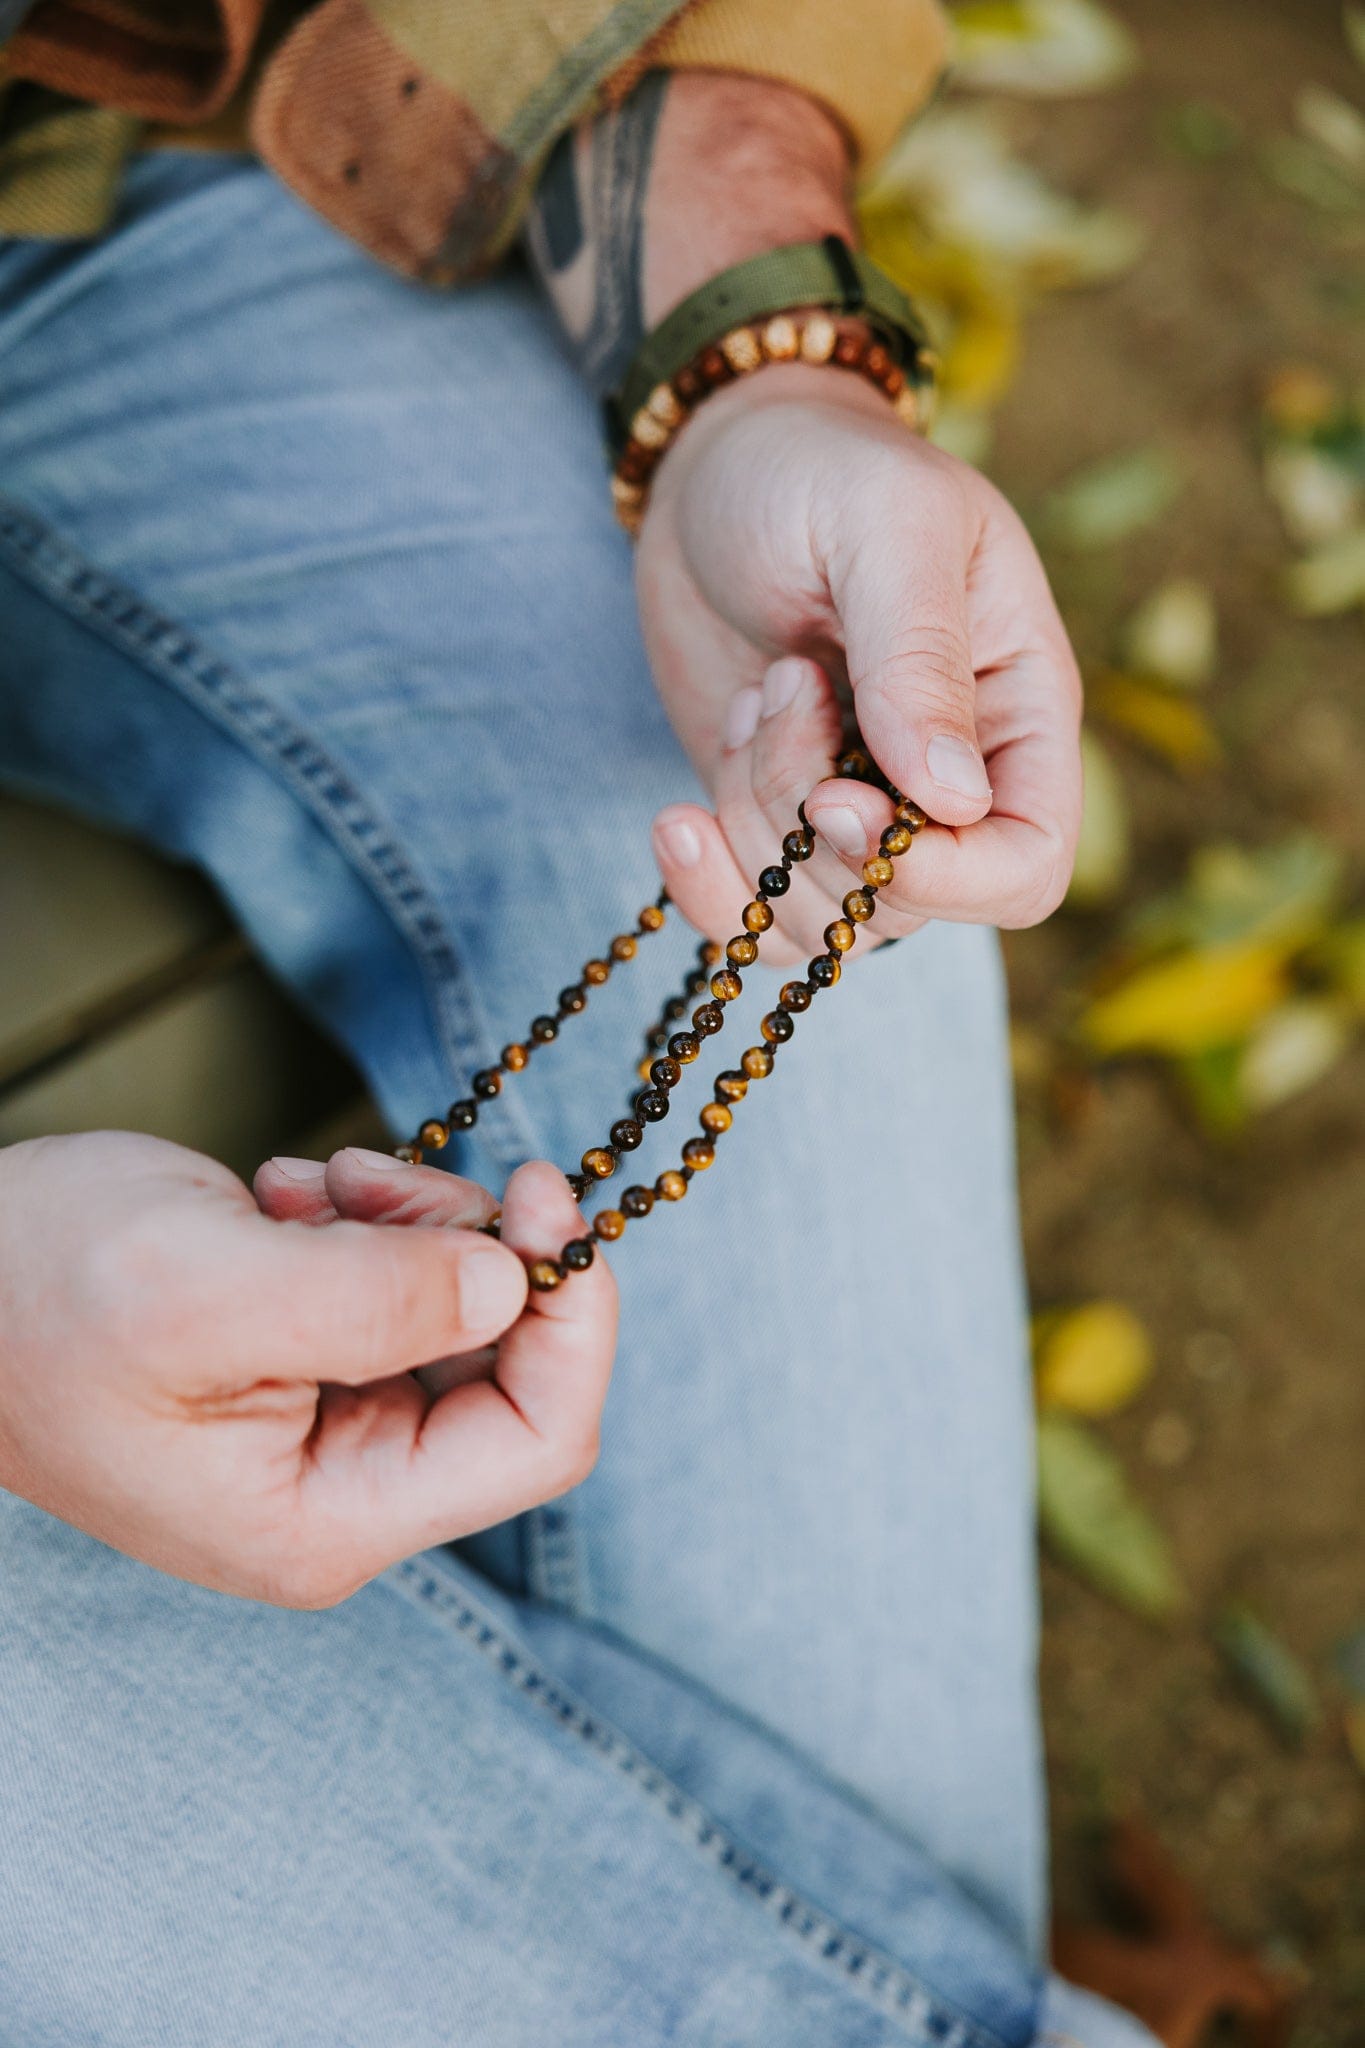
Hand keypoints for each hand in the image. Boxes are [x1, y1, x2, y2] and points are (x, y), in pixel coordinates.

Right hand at [0, 1133, 615, 1604]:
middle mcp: (343, 1492)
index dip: (574, 1315)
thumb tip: (517, 1282)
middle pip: (508, 1368)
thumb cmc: (28, 1298)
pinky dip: (366, 1223)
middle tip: (382, 1180)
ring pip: (459, 1314)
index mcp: (329, 1519)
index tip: (544, 1199)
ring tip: (305, 1191)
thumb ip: (375, 1296)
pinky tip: (282, 1203)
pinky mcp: (306, 1368)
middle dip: (470, 1251)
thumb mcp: (204, 1287)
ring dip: (408, 1225)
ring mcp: (326, 1431)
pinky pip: (397, 1287)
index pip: (537, 1439)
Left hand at [638, 366, 1082, 963]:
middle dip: (810, 823)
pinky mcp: (776, 823)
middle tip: (782, 683)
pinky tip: (674, 821)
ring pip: (821, 921)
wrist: (720, 466)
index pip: (1025, 866)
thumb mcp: (886, 527)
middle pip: (904, 906)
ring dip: (754, 831)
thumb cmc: (822, 468)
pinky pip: (754, 921)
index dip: (939, 875)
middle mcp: (951, 784)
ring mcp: (860, 812)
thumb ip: (919, 657)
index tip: (837, 799)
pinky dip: (707, 891)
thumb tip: (952, 798)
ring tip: (756, 700)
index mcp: (1018, 713)